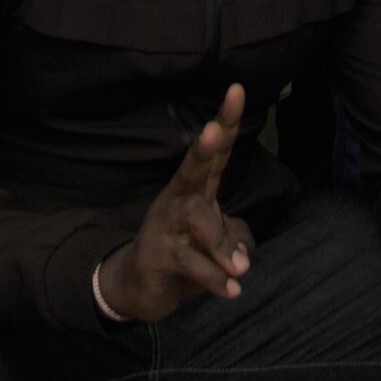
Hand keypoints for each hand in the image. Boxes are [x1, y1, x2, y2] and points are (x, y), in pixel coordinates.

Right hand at [92, 93, 254, 322]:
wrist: (139, 287)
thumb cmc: (184, 255)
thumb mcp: (218, 247)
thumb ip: (235, 240)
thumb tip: (240, 256)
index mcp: (196, 191)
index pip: (214, 153)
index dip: (226, 122)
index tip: (237, 89)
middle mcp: (178, 201)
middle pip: (193, 169)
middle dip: (203, 148)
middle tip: (213, 129)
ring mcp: (163, 226)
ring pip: (195, 218)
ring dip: (222, 244)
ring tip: (241, 269)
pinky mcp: (156, 255)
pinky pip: (189, 261)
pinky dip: (214, 278)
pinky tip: (231, 291)